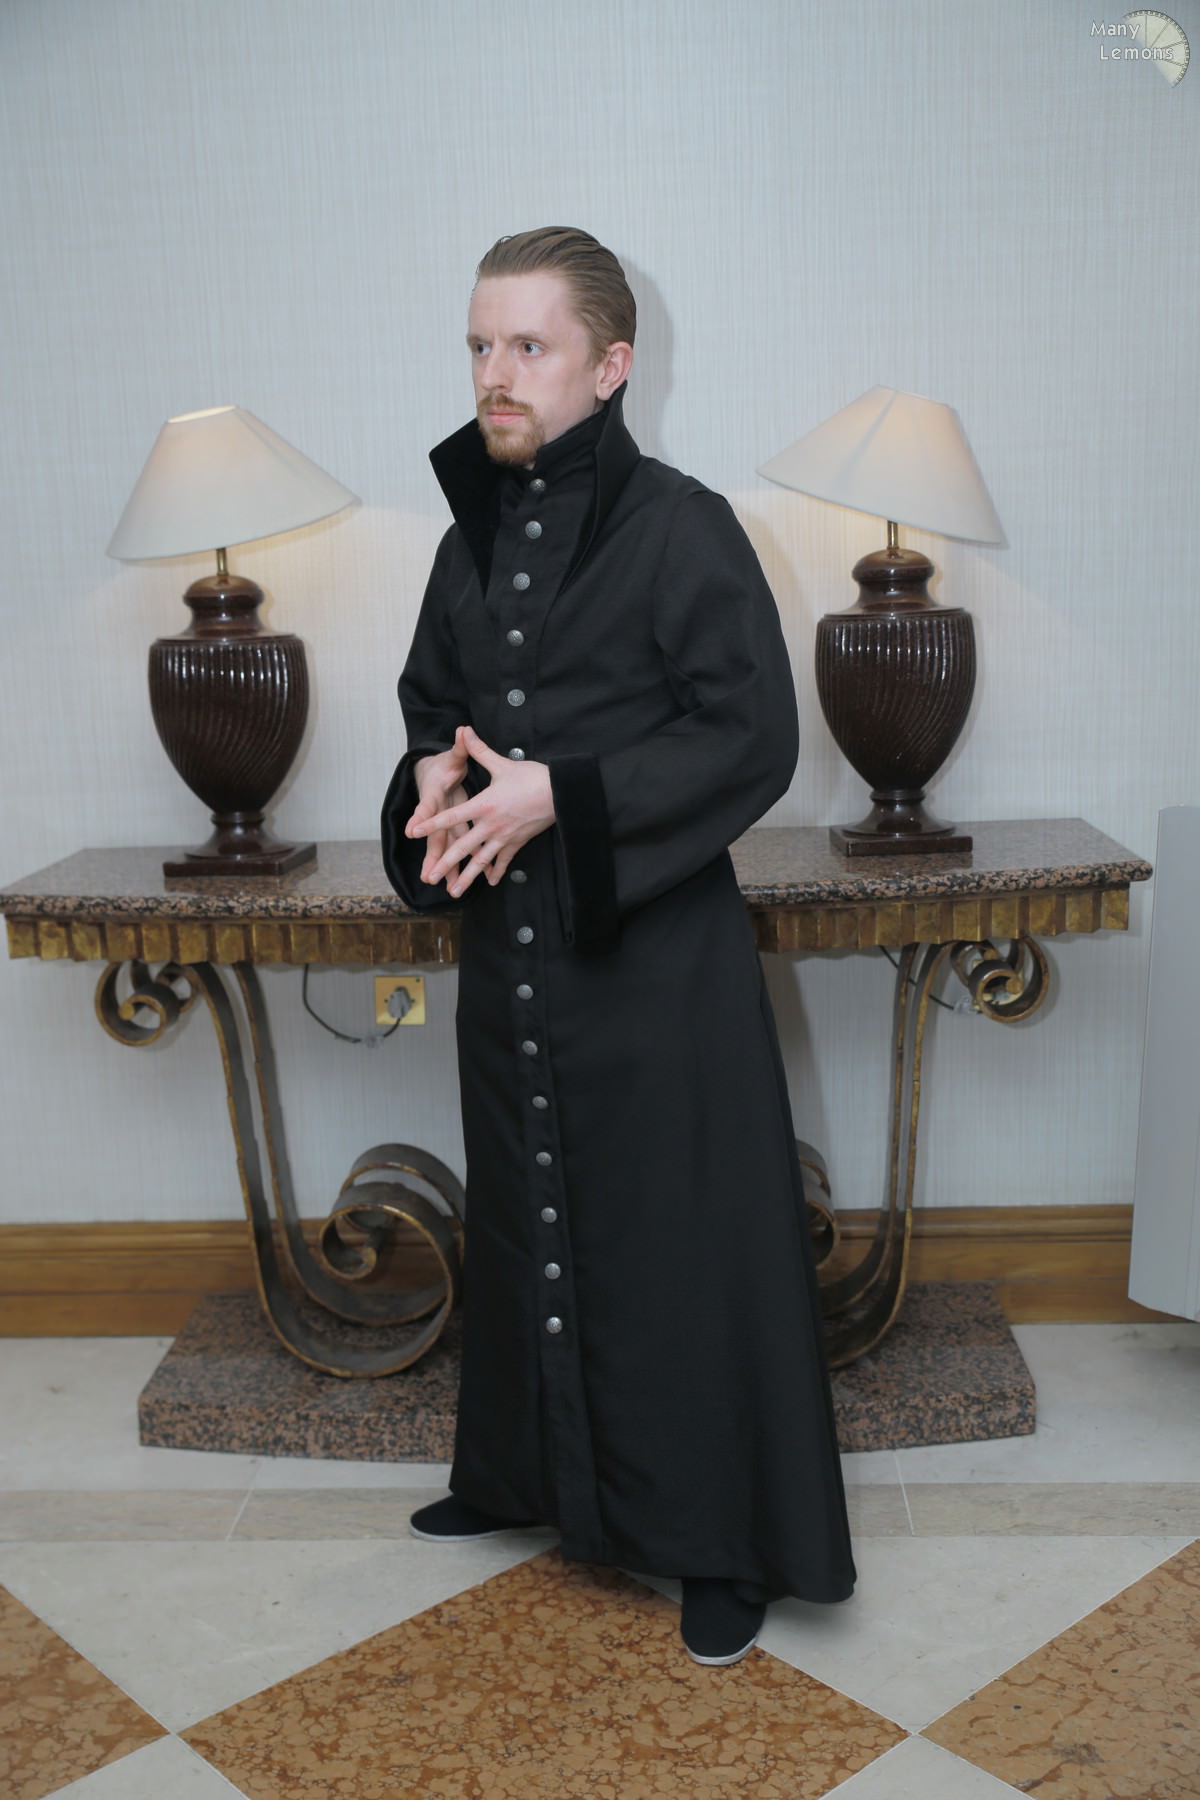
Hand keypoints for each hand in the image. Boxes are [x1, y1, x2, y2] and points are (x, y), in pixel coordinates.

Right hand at [405, 739, 470, 885]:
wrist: (433, 775)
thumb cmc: (443, 766)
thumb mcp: (452, 756)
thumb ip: (459, 746)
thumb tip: (462, 729)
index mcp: (434, 794)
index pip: (425, 806)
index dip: (419, 817)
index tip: (411, 830)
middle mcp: (437, 813)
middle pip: (433, 836)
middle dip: (431, 855)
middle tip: (428, 874)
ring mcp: (445, 823)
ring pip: (445, 847)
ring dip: (446, 867)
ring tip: (447, 887)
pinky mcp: (454, 829)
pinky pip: (458, 848)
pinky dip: (462, 864)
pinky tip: (465, 881)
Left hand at [408, 725, 554, 896]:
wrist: (560, 792)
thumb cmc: (531, 777)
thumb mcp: (502, 763)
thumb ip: (479, 750)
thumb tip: (464, 730)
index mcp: (483, 805)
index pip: (452, 816)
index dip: (432, 824)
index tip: (415, 833)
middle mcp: (491, 825)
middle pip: (463, 848)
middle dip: (445, 864)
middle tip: (431, 878)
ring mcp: (504, 837)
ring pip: (481, 861)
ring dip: (467, 877)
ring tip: (454, 892)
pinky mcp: (518, 842)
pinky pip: (504, 860)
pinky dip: (496, 871)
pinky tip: (490, 882)